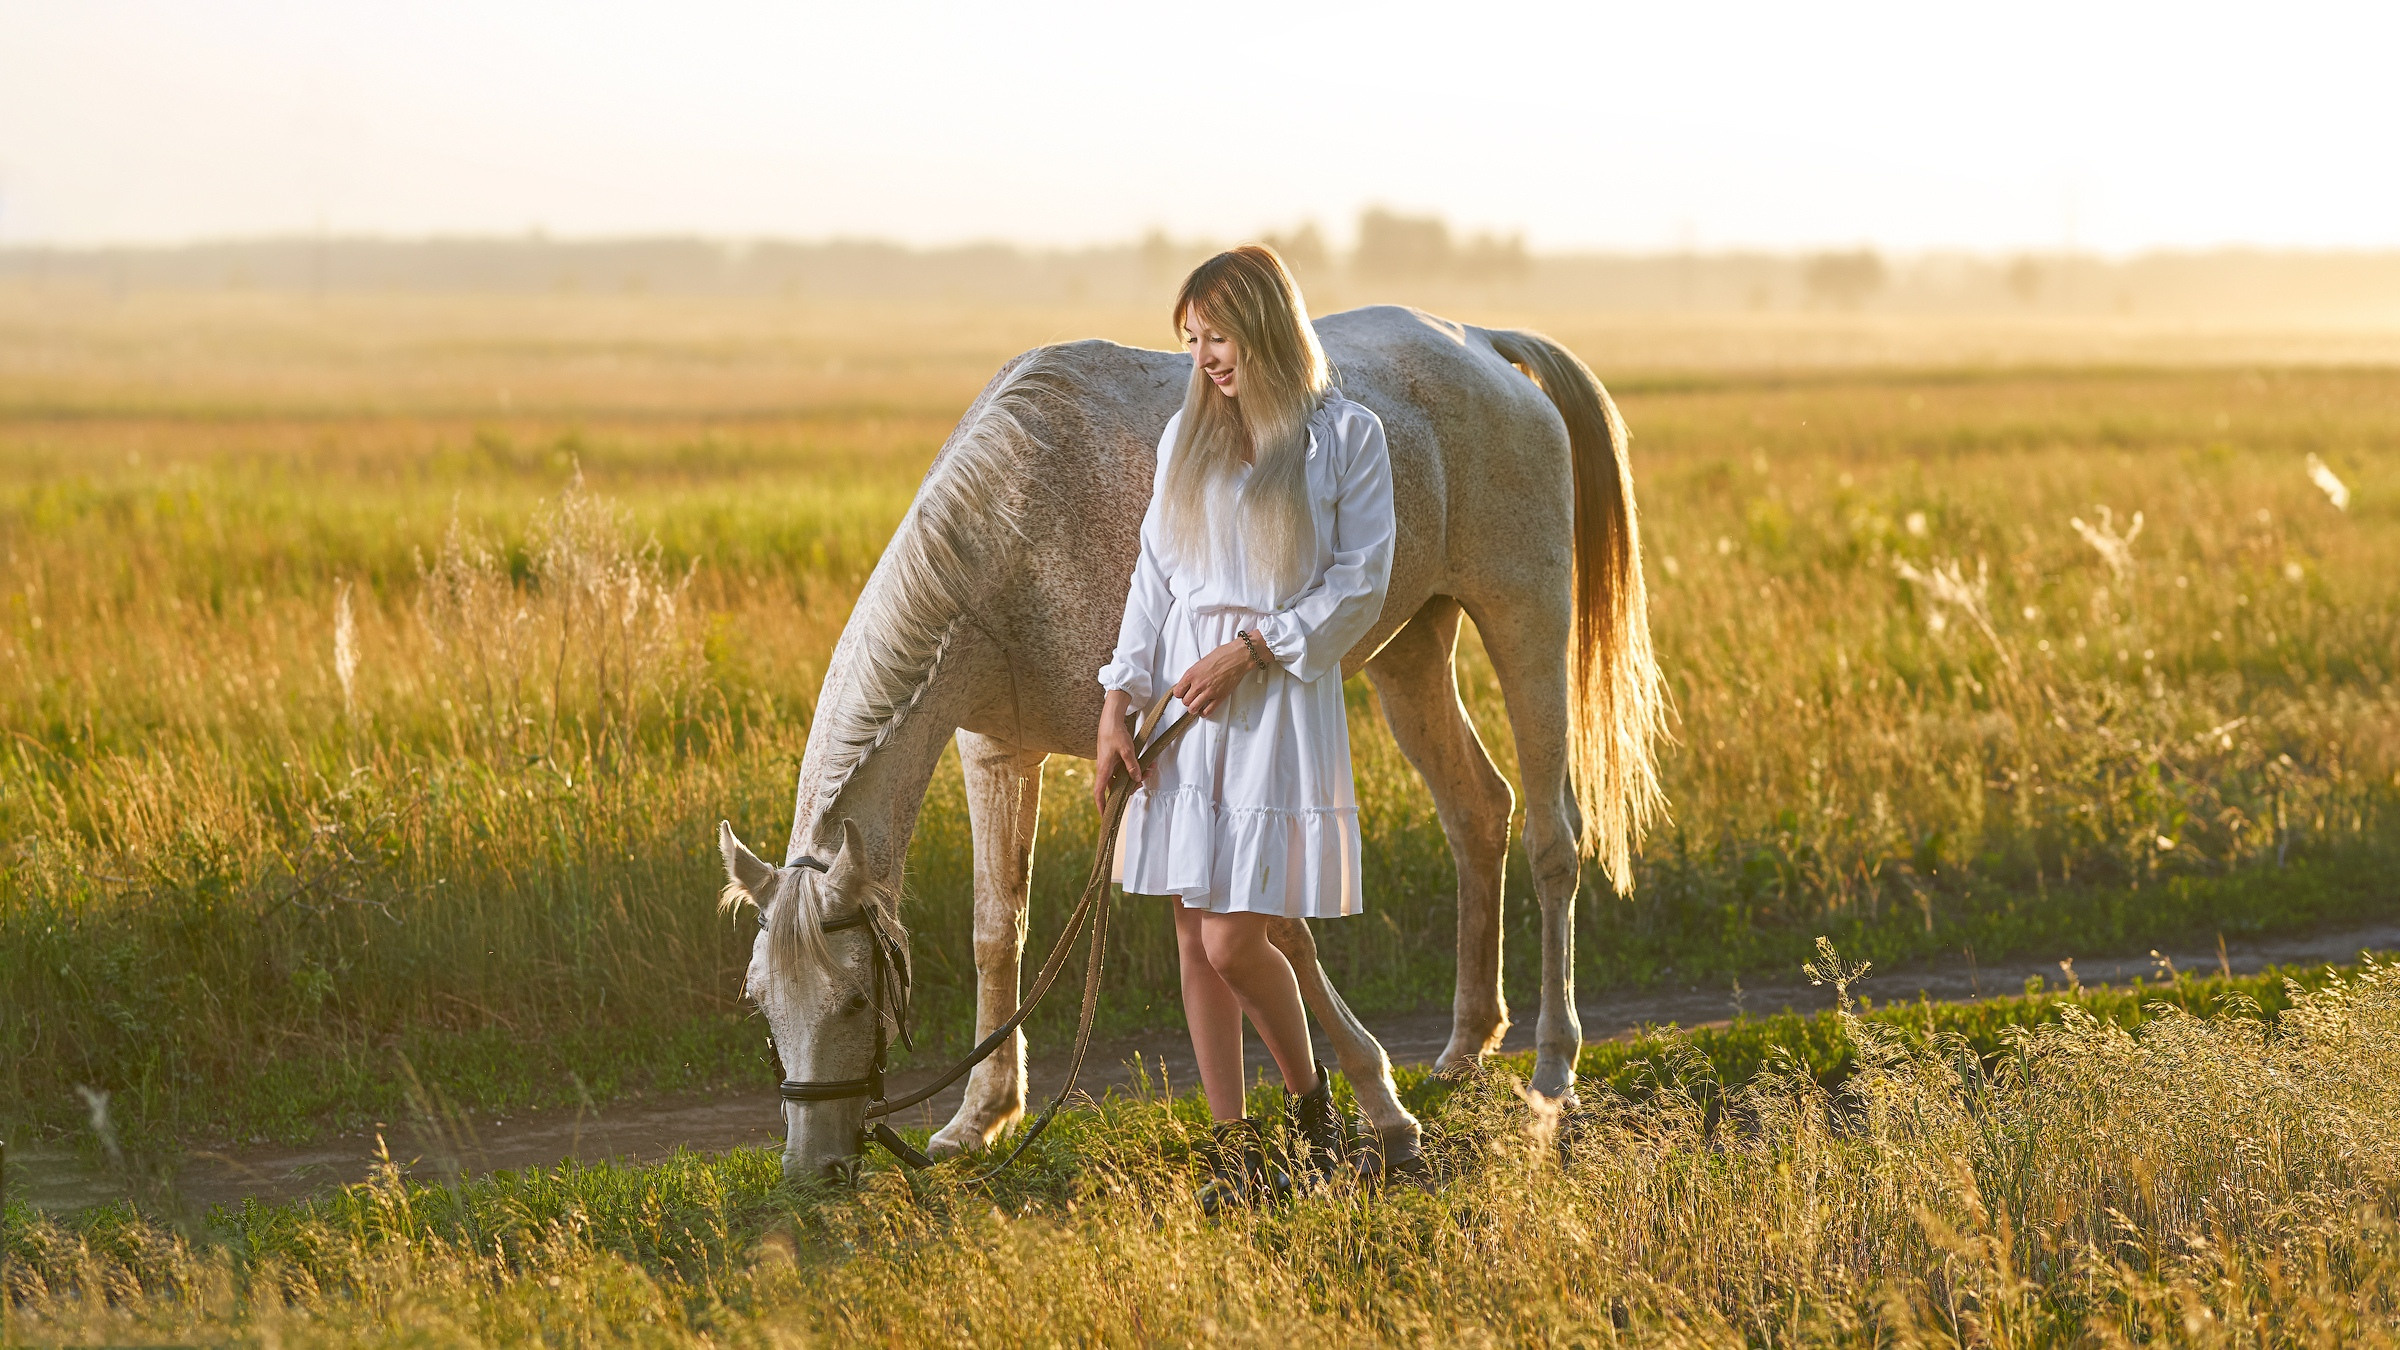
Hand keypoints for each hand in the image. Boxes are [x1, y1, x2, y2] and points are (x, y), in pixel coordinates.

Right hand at [1093, 689, 1146, 812]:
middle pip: (1115, 787)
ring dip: (1135, 777)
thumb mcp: (1127, 750)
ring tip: (1150, 770)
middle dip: (1130, 788)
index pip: (1099, 792)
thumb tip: (1136, 779)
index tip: (1105, 816)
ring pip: (1122, 778)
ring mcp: (1109, 765)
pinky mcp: (1114, 760)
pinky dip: (1134, 769)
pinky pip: (1124, 770)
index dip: (1101, 805)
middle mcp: (1105, 769)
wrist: (1110, 719)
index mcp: (1103, 769)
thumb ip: (1132, 766)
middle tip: (1143, 782)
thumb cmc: (1115, 733)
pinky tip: (1146, 764)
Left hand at [1171, 638, 1259, 718]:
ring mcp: (1209, 692)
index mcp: (1191, 674)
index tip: (1183, 693)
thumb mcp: (1200, 662)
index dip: (1180, 693)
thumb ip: (1193, 674)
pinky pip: (1207, 711)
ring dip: (1194, 708)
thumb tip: (1188, 683)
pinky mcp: (1219, 697)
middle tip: (1191, 698)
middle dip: (1187, 701)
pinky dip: (1204, 713)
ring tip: (1197, 705)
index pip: (1177, 692)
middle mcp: (1198, 684)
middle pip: (1185, 702)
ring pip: (1193, 709)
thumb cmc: (1221, 656)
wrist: (1236, 657)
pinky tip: (1204, 710)